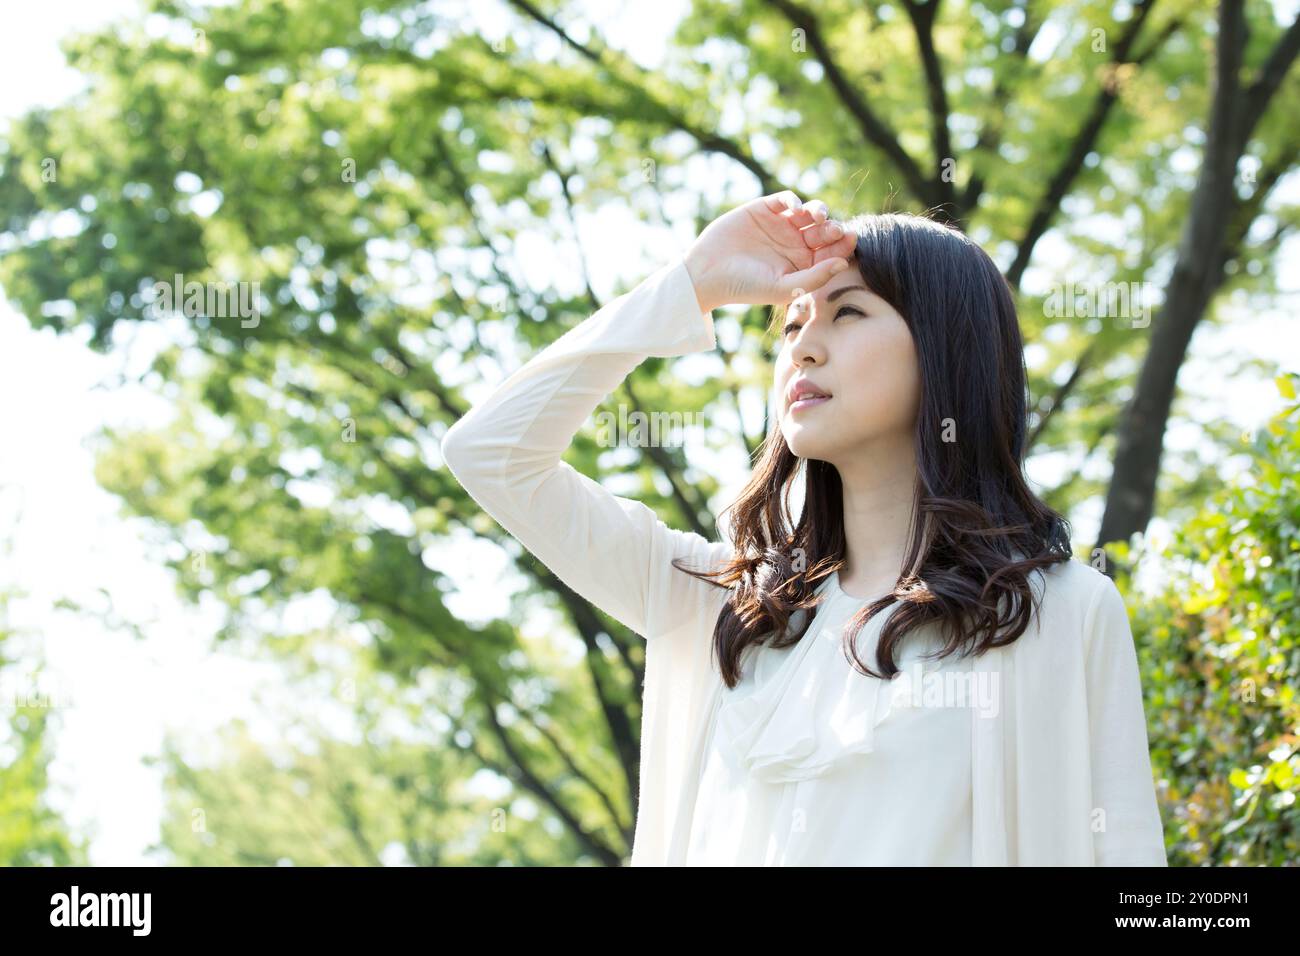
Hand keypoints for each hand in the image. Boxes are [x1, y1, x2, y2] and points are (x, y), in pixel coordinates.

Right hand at [683, 191, 856, 311]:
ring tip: (817, 216)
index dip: (844, 244)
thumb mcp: (783, 288)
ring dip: (818, 210)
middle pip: (824, 231)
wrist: (708, 274)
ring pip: (809, 212)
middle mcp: (795, 244)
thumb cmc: (745, 287)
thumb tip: (844, 263)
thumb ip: (814, 277)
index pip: (831, 252)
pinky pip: (786, 199)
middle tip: (834, 230)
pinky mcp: (764, 209)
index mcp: (803, 264)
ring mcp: (781, 225)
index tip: (851, 238)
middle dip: (832, 228)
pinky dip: (793, 200)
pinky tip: (794, 209)